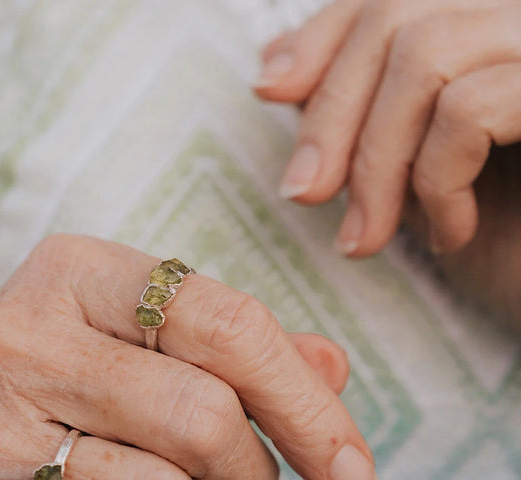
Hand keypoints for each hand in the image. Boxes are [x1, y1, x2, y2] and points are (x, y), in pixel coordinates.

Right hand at [0, 234, 373, 479]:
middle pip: (202, 413)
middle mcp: (23, 327)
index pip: (225, 322)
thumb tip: (330, 368)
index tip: (351, 463)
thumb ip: (225, 350)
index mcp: (76, 269)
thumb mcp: (132, 342)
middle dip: (261, 469)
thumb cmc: (54, 384)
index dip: (305, 402)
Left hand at [255, 0, 520, 254]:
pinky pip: (471, 109)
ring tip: (367, 236)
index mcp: (488, 28)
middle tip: (303, 194)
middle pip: (396, 14)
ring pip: (426, 52)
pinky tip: (449, 235)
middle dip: (332, 113)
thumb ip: (358, 108)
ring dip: (375, 159)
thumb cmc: (501, 239)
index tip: (271, 90)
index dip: (322, 36)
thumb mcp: (409, 165)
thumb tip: (276, 67)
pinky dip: (437, 181)